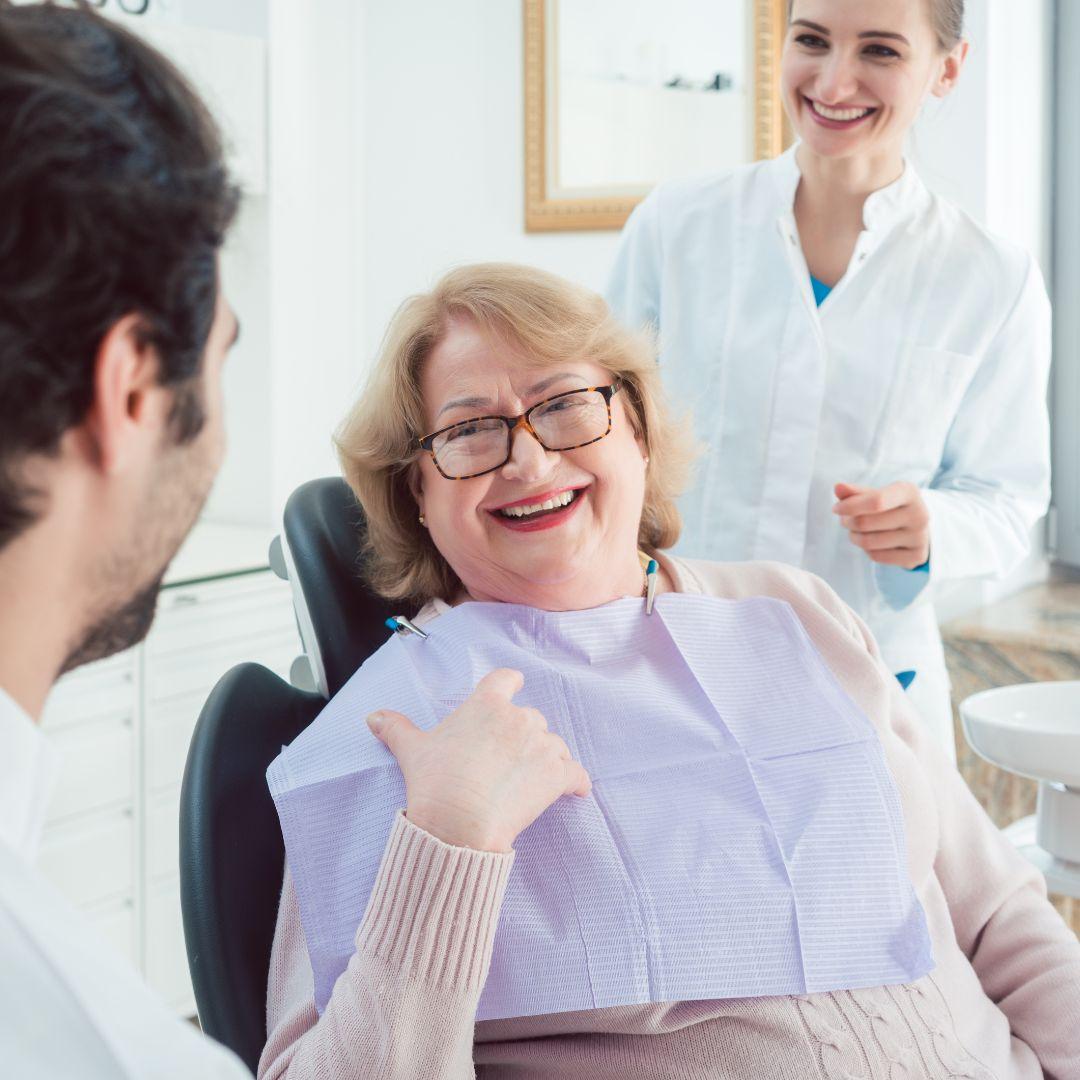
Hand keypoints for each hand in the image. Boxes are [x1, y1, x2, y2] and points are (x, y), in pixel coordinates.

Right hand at [366, 668, 591, 852]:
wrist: (459, 822)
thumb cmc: (435, 782)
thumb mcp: (412, 750)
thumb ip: (396, 729)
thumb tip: (373, 718)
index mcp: (487, 704)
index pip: (505, 679)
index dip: (510, 684)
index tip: (513, 686)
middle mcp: (519, 718)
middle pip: (530, 718)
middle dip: (521, 736)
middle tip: (504, 761)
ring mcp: (542, 745)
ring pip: (552, 744)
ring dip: (545, 758)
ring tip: (527, 781)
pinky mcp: (557, 775)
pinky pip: (576, 774)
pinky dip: (576, 782)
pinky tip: (576, 791)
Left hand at [832, 481, 930, 569]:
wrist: (917, 526)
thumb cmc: (890, 506)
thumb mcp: (875, 494)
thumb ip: (855, 492)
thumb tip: (838, 488)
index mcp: (909, 492)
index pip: (876, 501)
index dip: (850, 506)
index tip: (836, 508)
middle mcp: (919, 514)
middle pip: (866, 523)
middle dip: (848, 522)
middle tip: (845, 520)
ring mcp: (920, 537)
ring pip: (868, 542)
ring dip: (854, 537)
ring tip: (855, 531)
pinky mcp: (916, 555)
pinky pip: (876, 556)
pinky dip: (867, 550)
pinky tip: (872, 542)